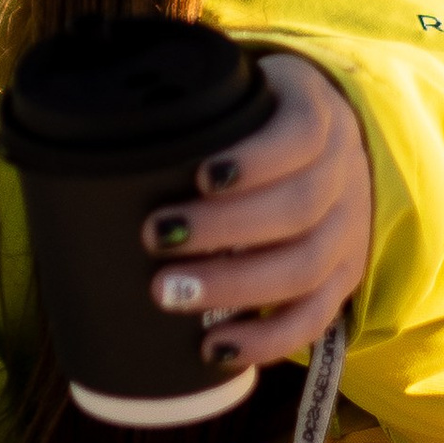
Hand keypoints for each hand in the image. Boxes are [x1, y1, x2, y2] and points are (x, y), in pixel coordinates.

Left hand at [143, 50, 372, 369]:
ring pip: (305, 265)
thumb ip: (189, 103)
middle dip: (223, 228)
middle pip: (298, 207)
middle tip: (155, 237)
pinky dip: (266, 339)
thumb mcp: (240, 94)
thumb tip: (97, 117)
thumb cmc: (254, 123)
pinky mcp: (341, 279)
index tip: (199, 176)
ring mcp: (347, 231)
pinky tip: (216, 348)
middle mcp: (341, 175)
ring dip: (234, 286)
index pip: (300, 136)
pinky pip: (314, 317)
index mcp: (314, 116)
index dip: (255, 160)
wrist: (328, 148)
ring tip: (168, 293)